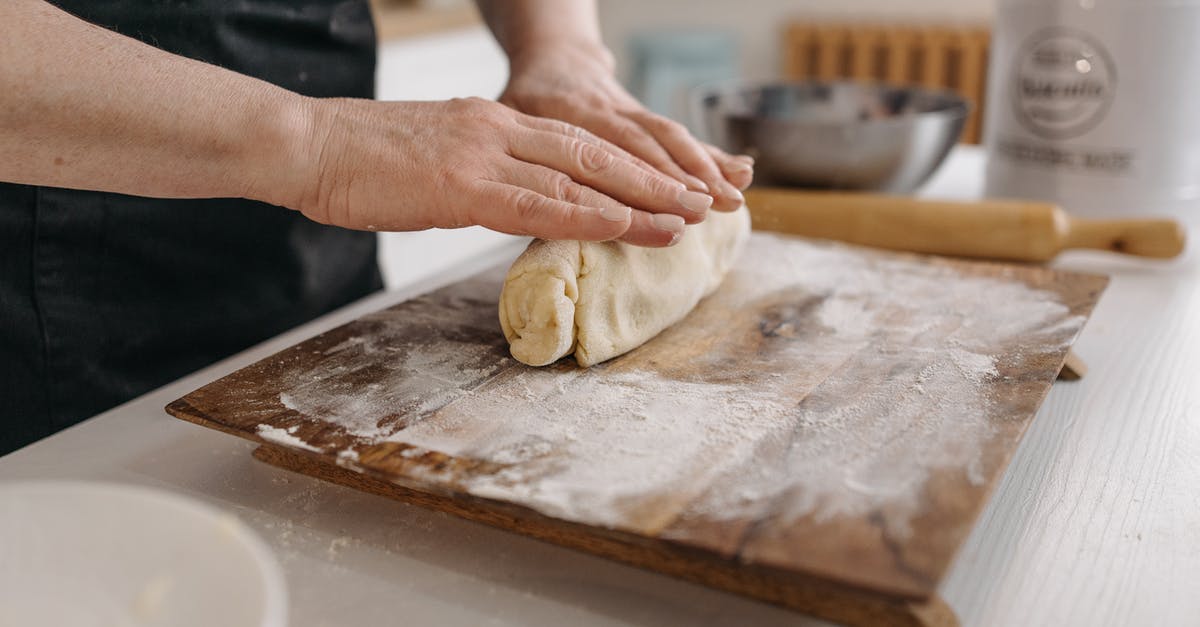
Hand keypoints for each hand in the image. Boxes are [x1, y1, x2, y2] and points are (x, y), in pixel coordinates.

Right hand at [272, 97, 718, 246]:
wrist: (306, 144)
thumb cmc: (357, 160)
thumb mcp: (432, 158)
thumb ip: (477, 173)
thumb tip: (505, 197)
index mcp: (493, 124)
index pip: (577, 145)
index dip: (630, 168)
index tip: (669, 188)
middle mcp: (499, 130)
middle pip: (595, 155)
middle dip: (654, 181)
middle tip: (701, 202)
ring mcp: (483, 153)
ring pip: (579, 177)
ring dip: (637, 202)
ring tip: (684, 220)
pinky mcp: (461, 184)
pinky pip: (536, 203)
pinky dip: (586, 216)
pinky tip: (622, 228)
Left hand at [500, 42, 753, 212]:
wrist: (555, 57)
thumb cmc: (525, 97)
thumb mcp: (507, 116)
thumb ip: (514, 151)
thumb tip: (519, 202)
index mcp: (568, 113)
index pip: (605, 149)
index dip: (633, 179)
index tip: (656, 208)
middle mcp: (607, 111)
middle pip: (647, 146)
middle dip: (679, 178)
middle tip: (707, 208)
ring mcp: (632, 113)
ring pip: (670, 138)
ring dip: (704, 168)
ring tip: (733, 197)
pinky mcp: (648, 119)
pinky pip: (681, 136)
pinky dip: (713, 154)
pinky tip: (743, 172)